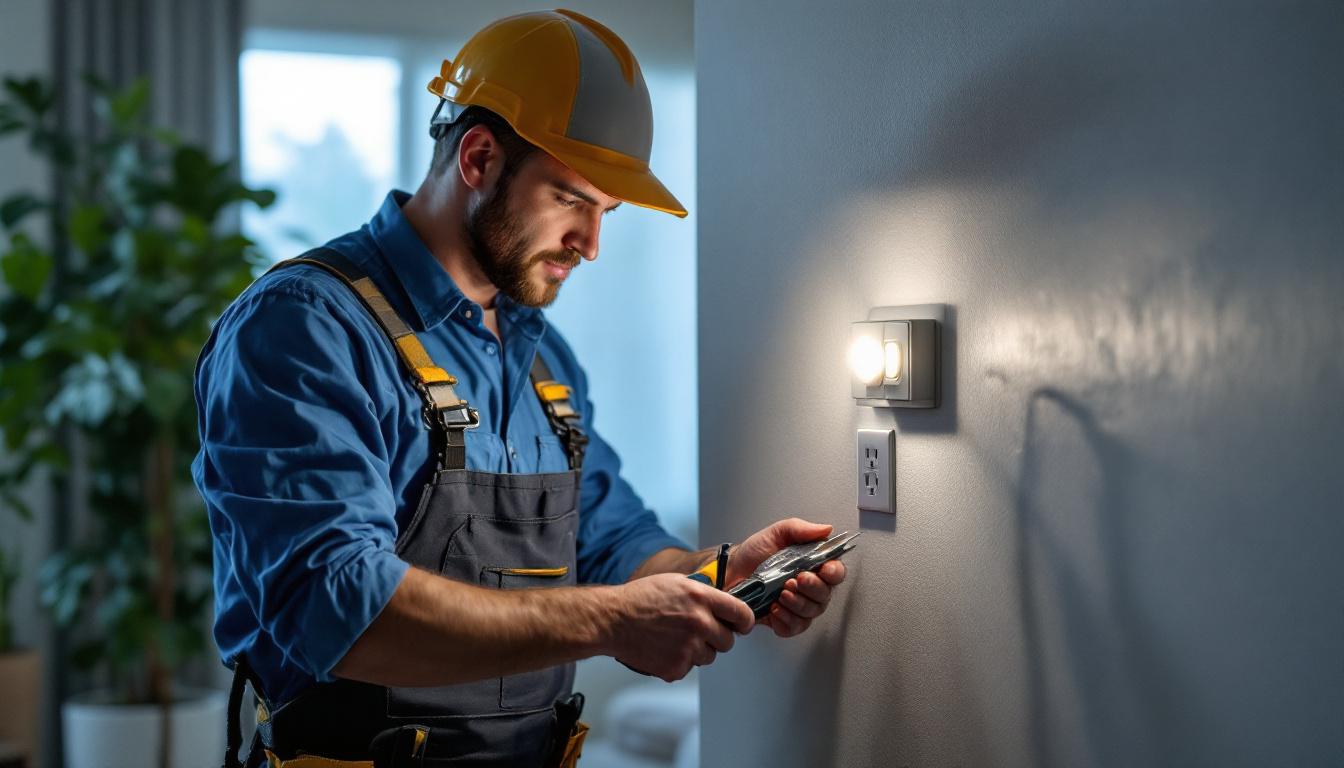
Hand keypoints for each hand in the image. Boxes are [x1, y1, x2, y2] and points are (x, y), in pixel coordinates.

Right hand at [605, 572, 754, 681]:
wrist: (613, 620)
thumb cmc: (640, 599)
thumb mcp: (677, 582)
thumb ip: (704, 593)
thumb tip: (724, 605)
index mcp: (701, 598)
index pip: (741, 614)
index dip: (744, 621)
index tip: (742, 625)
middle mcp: (698, 623)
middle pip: (728, 641)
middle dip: (717, 638)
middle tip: (700, 632)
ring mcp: (688, 648)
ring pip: (709, 656)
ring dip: (698, 650)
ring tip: (675, 638)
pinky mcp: (677, 667)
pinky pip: (690, 668)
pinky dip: (680, 662)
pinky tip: (665, 648)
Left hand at [725, 518, 847, 637]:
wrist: (731, 571)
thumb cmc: (754, 553)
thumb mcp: (776, 534)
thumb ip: (800, 530)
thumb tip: (826, 529)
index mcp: (812, 565)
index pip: (835, 572)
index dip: (834, 573)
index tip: (824, 570)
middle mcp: (809, 587)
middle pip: (825, 595)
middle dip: (812, 589)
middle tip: (793, 580)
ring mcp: (798, 605)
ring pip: (811, 613)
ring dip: (797, 604)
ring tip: (780, 594)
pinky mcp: (784, 620)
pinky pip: (795, 627)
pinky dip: (786, 620)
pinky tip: (774, 609)